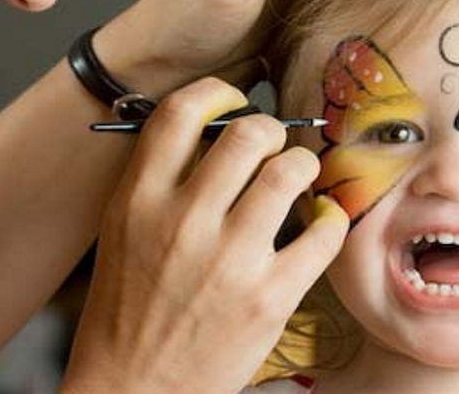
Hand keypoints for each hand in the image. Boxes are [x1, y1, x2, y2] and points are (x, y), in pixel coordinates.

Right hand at [60, 78, 348, 393]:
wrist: (133, 389)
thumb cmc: (129, 310)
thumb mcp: (124, 232)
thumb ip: (162, 181)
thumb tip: (217, 134)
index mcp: (139, 201)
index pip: (182, 113)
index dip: (219, 94)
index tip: (236, 103)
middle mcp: (183, 222)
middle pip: (248, 134)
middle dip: (272, 130)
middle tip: (276, 146)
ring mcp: (230, 260)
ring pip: (289, 173)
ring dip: (305, 166)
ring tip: (303, 176)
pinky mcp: (269, 297)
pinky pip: (322, 234)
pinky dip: (333, 217)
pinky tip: (326, 218)